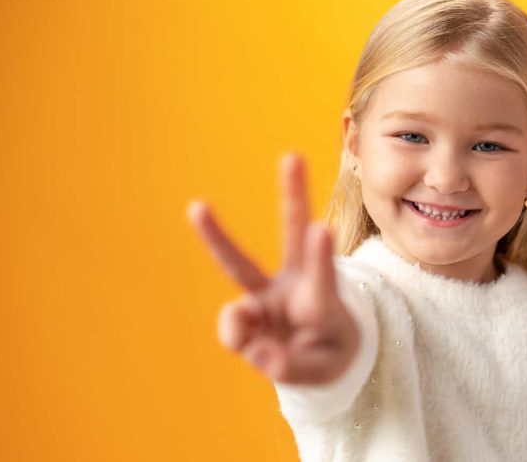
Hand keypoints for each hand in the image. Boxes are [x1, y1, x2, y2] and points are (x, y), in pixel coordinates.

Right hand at [186, 154, 359, 384]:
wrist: (318, 358)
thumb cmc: (328, 354)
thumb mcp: (323, 371)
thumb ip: (289, 366)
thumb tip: (252, 349)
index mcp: (322, 299)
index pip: (323, 278)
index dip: (320, 256)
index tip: (321, 228)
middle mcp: (294, 285)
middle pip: (292, 234)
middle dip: (293, 194)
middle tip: (293, 155)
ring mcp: (266, 296)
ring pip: (238, 263)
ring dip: (215, 231)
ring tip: (197, 206)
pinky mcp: (245, 311)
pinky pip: (234, 328)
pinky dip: (240, 340)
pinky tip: (260, 348)